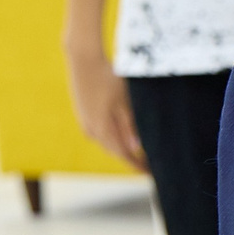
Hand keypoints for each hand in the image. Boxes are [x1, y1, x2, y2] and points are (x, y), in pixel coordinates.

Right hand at [64, 44, 144, 168]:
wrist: (84, 61)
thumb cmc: (107, 78)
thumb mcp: (124, 101)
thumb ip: (129, 125)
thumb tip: (135, 148)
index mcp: (102, 129)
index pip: (123, 154)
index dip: (137, 165)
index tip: (149, 173)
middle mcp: (91, 130)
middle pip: (115, 150)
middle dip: (131, 158)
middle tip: (148, 164)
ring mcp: (85, 123)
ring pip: (107, 142)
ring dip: (122, 148)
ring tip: (139, 153)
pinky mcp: (84, 115)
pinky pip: (100, 134)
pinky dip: (113, 138)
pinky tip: (122, 137)